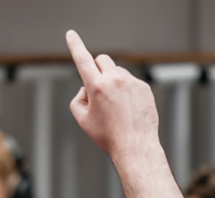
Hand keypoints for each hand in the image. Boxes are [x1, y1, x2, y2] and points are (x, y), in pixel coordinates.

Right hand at [65, 30, 159, 161]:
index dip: (75, 45)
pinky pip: (131, 82)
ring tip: (115, 106)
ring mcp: (131, 82)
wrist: (135, 146)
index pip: (82, 59)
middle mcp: (115, 80)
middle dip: (97, 67)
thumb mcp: (82, 119)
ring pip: (117, 71)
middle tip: (97, 85)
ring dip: (112, 81)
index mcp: (96, 86)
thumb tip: (86, 88)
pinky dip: (126, 91)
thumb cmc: (107, 135)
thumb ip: (78, 98)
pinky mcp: (143, 87)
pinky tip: (127, 109)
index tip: (71, 34)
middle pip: (102, 59)